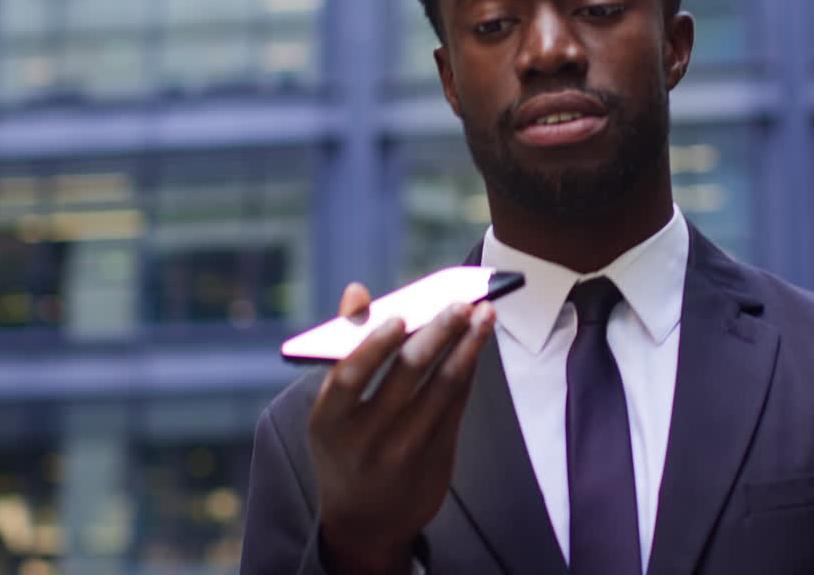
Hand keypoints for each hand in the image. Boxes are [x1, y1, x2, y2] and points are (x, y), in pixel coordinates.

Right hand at [309, 282, 495, 574]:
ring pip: (442, 388)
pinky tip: (477, 343)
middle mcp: (365, 440)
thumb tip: (357, 291)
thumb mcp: (332, 409)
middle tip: (461, 302)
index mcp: (328, 422)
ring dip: (468, 347)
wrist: (366, 521)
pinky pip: (457, 404)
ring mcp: (403, 452)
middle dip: (438, 334)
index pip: (349, 378)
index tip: (399, 316)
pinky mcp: (436, 457)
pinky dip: (469, 368)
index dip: (374, 346)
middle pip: (407, 376)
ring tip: (485, 315)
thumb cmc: (345, 445)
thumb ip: (345, 347)